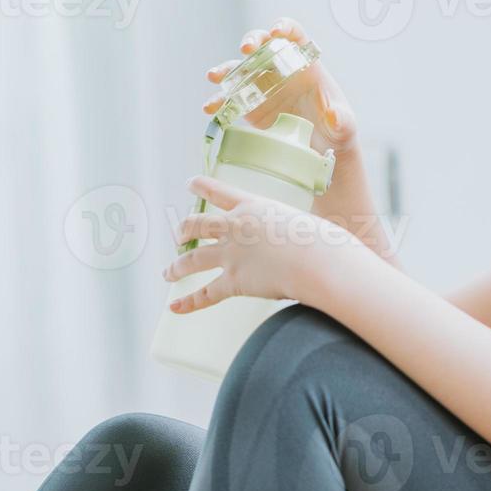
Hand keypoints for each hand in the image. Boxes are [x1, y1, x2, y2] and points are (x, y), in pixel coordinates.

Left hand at [162, 174, 366, 312]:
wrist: (318, 260)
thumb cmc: (322, 241)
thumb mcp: (303, 224)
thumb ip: (293, 231)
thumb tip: (303, 244)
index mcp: (253, 206)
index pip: (219, 192)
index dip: (201, 186)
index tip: (189, 183)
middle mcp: (235, 227)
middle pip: (197, 224)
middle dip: (185, 229)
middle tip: (178, 235)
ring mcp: (231, 254)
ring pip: (193, 259)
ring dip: (177, 266)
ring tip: (168, 272)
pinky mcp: (234, 281)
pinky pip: (205, 294)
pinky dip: (188, 303)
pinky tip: (175, 307)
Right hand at [203, 17, 359, 157]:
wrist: (321, 151)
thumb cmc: (336, 130)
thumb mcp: (344, 126)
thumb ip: (341, 119)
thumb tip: (333, 115)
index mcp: (304, 63)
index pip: (293, 34)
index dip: (284, 27)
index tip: (277, 32)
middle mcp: (279, 68)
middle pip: (261, 43)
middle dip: (252, 41)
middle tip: (246, 49)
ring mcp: (261, 85)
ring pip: (239, 68)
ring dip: (225, 69)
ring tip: (214, 76)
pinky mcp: (249, 106)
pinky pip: (230, 99)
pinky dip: (219, 102)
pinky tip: (211, 108)